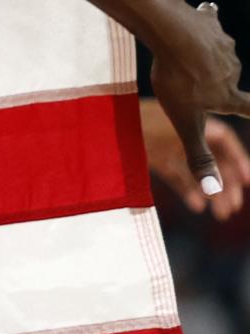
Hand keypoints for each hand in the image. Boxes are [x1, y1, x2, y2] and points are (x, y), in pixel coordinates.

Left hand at [141, 97, 249, 218]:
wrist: (99, 119)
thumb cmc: (136, 121)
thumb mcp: (170, 140)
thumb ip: (194, 165)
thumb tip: (212, 193)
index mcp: (191, 119)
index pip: (224, 140)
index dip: (238, 160)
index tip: (248, 181)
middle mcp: (182, 132)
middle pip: (213, 159)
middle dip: (226, 183)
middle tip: (233, 207)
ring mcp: (166, 144)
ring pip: (195, 170)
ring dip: (209, 192)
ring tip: (220, 214)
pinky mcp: (152, 155)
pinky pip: (175, 174)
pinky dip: (186, 189)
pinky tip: (196, 206)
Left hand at [149, 1, 249, 200]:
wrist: (172, 32)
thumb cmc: (177, 80)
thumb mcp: (184, 122)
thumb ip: (197, 155)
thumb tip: (212, 191)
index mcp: (228, 94)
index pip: (249, 108)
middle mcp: (233, 69)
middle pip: (221, 80)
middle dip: (208, 82)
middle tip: (185, 81)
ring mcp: (222, 44)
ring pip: (212, 53)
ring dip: (200, 56)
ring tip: (180, 57)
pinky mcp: (209, 22)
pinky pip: (206, 23)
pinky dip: (201, 22)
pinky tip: (196, 15)